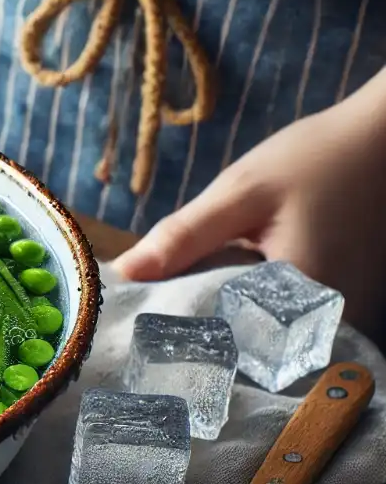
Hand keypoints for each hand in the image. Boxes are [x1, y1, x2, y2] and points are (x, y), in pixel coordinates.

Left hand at [111, 69, 385, 326]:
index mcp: (303, 304)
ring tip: (185, 295)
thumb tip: (124, 274)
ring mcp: (342, 318)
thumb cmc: (316, 159)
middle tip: (153, 309)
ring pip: (264, 331)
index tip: (138, 323)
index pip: (225, 340)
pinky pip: (284, 318)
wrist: (383, 141)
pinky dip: (253, 304)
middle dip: (200, 325)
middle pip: (246, 342)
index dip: (178, 331)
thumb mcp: (241, 193)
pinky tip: (228, 281)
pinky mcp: (343, 305)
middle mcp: (331, 324)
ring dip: (226, 314)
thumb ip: (183, 237)